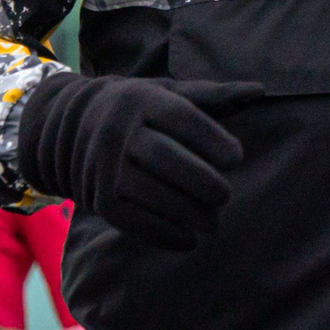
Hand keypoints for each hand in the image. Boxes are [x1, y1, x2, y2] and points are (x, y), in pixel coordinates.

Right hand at [18, 74, 263, 250]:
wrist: (70, 129)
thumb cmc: (138, 112)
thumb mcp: (169, 94)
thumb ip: (212, 97)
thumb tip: (259, 90)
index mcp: (141, 100)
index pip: (183, 119)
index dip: (214, 140)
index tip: (236, 158)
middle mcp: (119, 131)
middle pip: (168, 159)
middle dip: (204, 183)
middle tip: (224, 196)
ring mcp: (105, 168)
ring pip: (154, 195)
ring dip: (189, 215)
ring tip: (211, 222)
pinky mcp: (100, 200)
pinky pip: (135, 222)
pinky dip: (166, 235)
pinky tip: (187, 239)